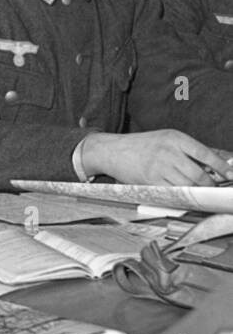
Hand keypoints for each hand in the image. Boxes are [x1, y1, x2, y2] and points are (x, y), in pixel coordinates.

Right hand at [80, 130, 232, 185]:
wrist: (112, 150)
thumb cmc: (142, 145)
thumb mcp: (166, 139)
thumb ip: (189, 149)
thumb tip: (216, 161)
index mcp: (175, 138)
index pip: (205, 153)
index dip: (221, 166)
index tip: (231, 174)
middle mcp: (168, 152)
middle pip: (198, 174)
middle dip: (209, 184)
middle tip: (214, 187)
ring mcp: (158, 167)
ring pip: (187, 185)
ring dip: (197, 190)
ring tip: (200, 191)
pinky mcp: (150, 181)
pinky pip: (172, 192)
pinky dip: (182, 195)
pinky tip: (185, 194)